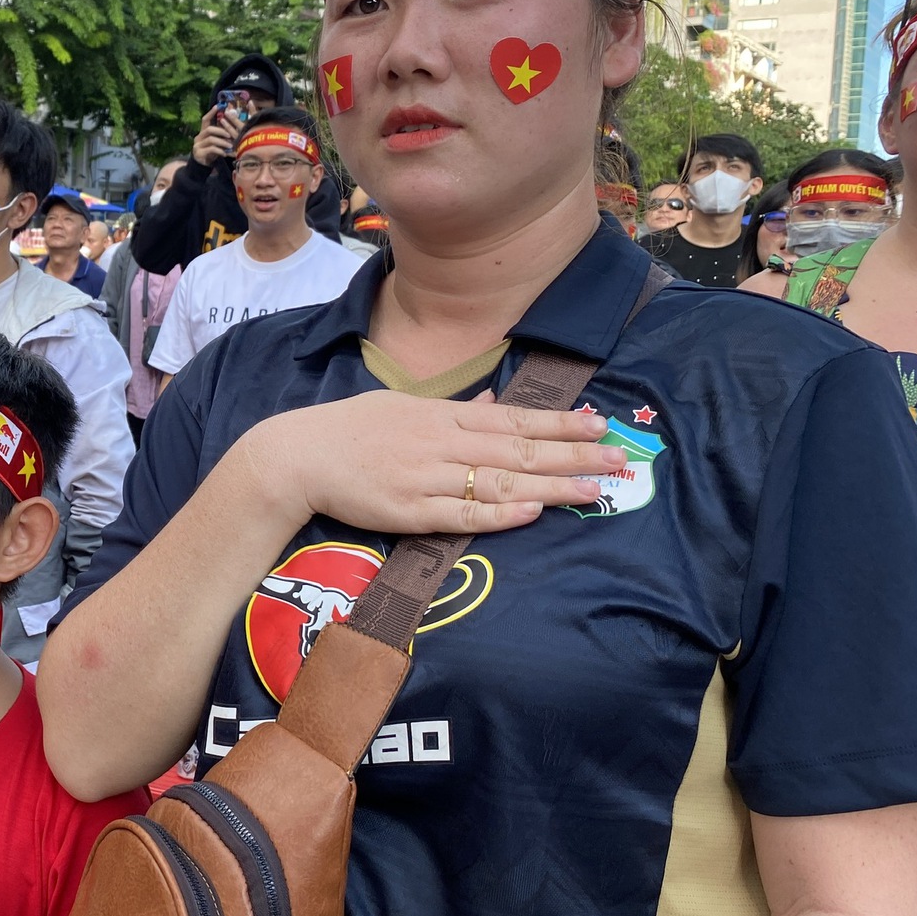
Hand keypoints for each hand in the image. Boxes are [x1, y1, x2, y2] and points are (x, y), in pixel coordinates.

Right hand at [191, 107, 239, 165]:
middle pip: (209, 129)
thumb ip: (220, 135)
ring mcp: (197, 145)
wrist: (202, 165)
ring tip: (230, 146)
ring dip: (222, 142)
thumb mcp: (216, 142)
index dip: (211, 113)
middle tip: (230, 135)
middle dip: (221, 131)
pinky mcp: (199, 153)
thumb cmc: (211, 152)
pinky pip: (211, 149)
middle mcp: (198, 137)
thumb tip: (233, 127)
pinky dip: (220, 150)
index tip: (218, 106)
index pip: (205, 120)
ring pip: (211, 139)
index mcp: (203, 132)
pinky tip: (225, 153)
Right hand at [248, 390, 625, 536]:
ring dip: (550, 486)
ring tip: (593, 491)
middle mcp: (439, 443)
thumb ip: (450, 410)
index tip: (601, 425)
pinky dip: (498, 512)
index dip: (559, 423)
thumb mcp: (402, 406)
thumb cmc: (349, 430)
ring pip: (498, 481)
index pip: (513, 418)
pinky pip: (460, 513)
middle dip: (572, 456)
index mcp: (441, 415)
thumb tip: (490, 402)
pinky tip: (530, 510)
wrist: (297, 456)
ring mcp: (424, 477)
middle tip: (619, 461)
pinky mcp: (407, 511)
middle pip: (517, 449)